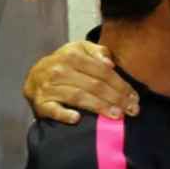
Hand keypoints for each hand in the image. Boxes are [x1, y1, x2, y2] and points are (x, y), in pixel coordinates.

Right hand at [22, 41, 138, 123]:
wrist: (34, 76)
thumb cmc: (64, 64)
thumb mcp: (80, 50)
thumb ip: (97, 52)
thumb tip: (110, 62)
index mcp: (72, 56)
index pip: (103, 72)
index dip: (121, 85)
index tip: (134, 97)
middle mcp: (60, 70)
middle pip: (94, 85)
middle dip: (116, 98)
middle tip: (132, 110)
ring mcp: (49, 87)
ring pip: (79, 97)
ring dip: (100, 107)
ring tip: (117, 115)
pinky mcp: (41, 103)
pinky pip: (54, 110)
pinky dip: (64, 114)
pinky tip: (77, 119)